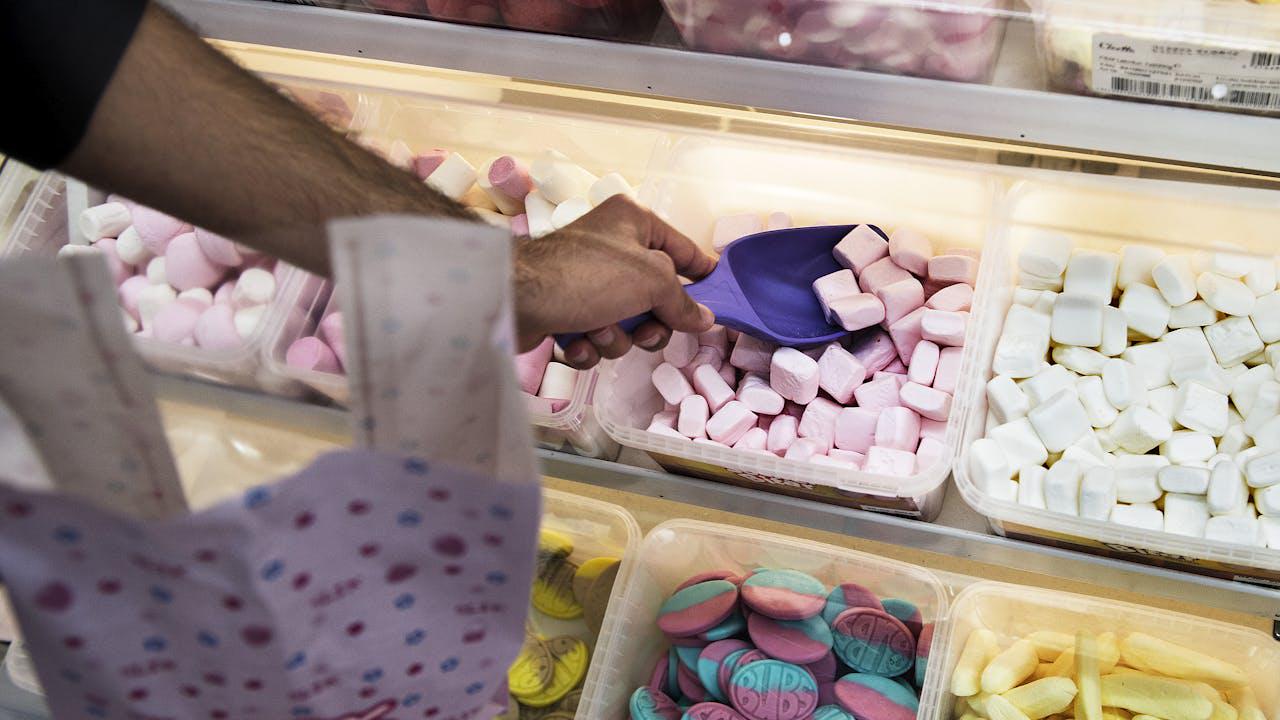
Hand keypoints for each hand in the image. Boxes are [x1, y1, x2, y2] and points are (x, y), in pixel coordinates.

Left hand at [514, 195, 716, 368]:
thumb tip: (705, 319)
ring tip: (596, 331)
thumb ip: (683, 301)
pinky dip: (588, 345)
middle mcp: (611, 248)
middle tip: (644, 330)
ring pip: (626, 324)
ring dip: (616, 337)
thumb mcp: (650, 281)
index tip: (720, 299)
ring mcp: (587, 282)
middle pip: (655, 296)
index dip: (702, 276)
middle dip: (649, 323)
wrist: (515, 298)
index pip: (683, 249)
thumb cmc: (587, 276)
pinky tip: (574, 341)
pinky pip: (596, 337)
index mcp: (633, 222)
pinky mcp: (566, 312)